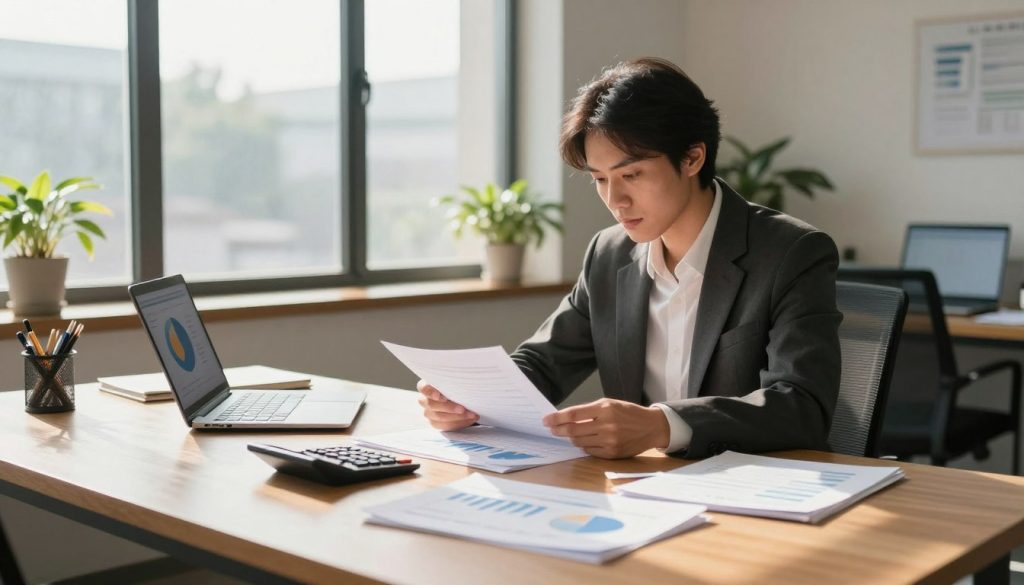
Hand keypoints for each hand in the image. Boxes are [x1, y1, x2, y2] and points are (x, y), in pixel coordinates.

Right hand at [416, 380, 478, 430]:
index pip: (424, 388)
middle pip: (432, 405)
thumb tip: (463, 383)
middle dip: (450, 407)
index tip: (440, 396)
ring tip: (472, 414)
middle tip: (463, 409)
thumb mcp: (455, 381)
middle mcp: (424, 400)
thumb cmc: (456, 385)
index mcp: (426, 386)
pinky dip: (459, 423)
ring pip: (439, 417)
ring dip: (458, 417)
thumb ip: (454, 382)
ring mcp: (428, 412)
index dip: (431, 393)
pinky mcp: (435, 423)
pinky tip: (469, 419)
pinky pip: (445, 426)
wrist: (461, 397)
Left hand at [542, 398, 669, 458]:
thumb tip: (566, 418)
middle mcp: (607, 425)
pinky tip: (585, 441)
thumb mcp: (610, 404)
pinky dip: (584, 446)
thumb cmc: (628, 413)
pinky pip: (589, 451)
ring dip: (571, 438)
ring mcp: (609, 441)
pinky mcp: (612, 453)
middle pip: (573, 430)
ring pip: (579, 442)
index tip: (546, 420)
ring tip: (570, 434)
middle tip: (552, 429)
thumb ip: (589, 411)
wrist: (651, 427)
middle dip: (559, 430)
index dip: (557, 418)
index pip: (574, 415)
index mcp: (605, 409)